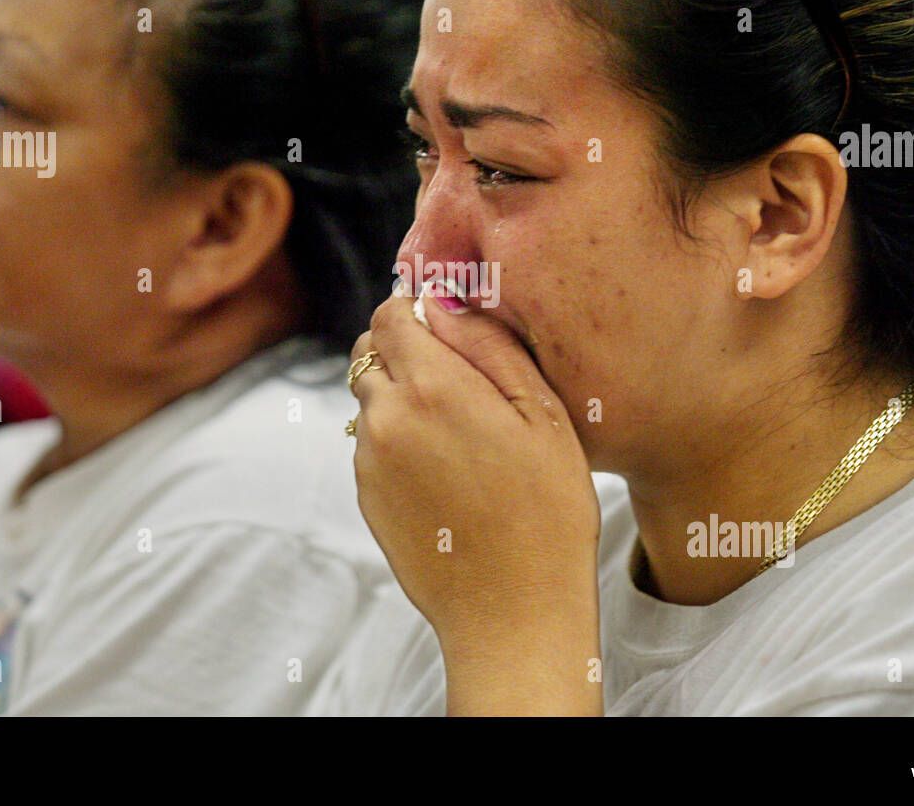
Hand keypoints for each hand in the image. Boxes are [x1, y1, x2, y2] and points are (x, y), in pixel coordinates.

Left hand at [349, 284, 603, 713]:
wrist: (514, 611)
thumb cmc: (548, 510)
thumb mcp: (543, 414)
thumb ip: (488, 345)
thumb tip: (443, 302)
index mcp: (431, 386)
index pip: (389, 313)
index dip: (417, 310)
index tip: (448, 325)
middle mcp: (386, 417)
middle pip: (370, 352)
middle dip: (404, 350)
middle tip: (460, 380)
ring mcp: (369, 460)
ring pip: (370, 399)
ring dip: (402, 398)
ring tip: (462, 435)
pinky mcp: (366, 496)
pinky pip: (373, 445)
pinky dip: (400, 442)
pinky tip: (448, 474)